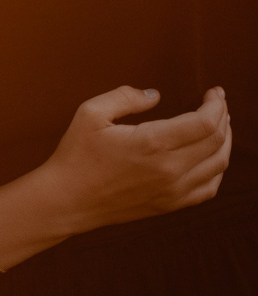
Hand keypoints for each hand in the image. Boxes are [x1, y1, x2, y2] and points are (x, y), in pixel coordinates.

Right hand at [37, 85, 230, 234]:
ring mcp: (174, 191)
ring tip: (220, 123)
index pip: (204, 124)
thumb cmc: (77, 153)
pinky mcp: (172, 204)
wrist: (69, 199)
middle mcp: (170, 170)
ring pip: (218, 165)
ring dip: (225, 141)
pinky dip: (218, 167)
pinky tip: (211, 155)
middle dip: (223, 117)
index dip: (216, 105)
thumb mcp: (91, 113)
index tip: (215, 91)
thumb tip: (155, 94)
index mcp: (152, 144)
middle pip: (216, 142)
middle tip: (218, 101)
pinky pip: (210, 187)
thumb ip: (125, 97)